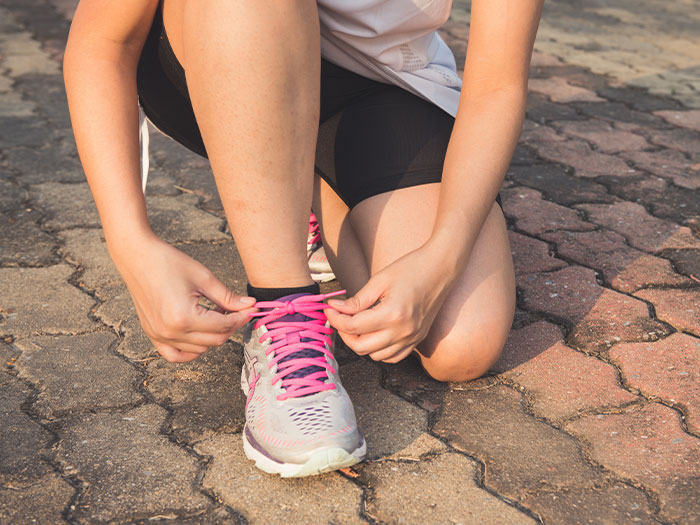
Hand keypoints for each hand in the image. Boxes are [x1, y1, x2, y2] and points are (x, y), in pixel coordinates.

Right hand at [112, 234, 256, 361]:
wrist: (137, 256)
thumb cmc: (168, 262)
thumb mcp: (204, 278)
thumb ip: (228, 297)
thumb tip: (250, 306)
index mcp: (184, 317)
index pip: (224, 326)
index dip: (241, 317)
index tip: (251, 309)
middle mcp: (170, 332)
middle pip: (215, 340)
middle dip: (230, 326)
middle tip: (235, 308)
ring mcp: (159, 336)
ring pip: (200, 349)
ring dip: (213, 335)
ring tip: (214, 313)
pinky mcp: (152, 335)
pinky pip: (176, 355)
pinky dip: (191, 350)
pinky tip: (200, 335)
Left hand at [326, 246, 453, 362]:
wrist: (441, 268)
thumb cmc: (411, 268)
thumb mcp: (380, 280)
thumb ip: (357, 300)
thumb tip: (335, 308)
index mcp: (392, 314)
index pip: (353, 327)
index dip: (336, 319)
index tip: (329, 308)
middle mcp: (403, 332)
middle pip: (361, 347)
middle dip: (344, 333)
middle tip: (339, 318)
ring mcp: (412, 338)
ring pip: (376, 356)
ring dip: (361, 343)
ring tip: (356, 325)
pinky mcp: (417, 340)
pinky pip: (393, 357)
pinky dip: (379, 351)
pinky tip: (373, 335)